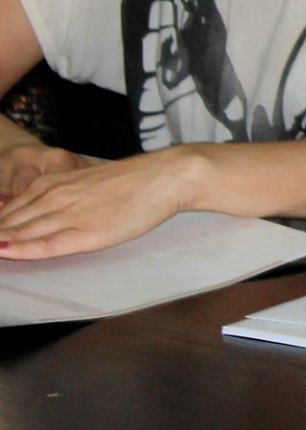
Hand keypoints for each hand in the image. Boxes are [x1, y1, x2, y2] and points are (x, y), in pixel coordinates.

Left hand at [0, 149, 187, 258]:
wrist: (166, 176)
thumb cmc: (135, 181)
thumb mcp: (89, 181)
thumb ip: (63, 193)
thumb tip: (43, 210)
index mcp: (54, 182)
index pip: (11, 209)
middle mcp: (55, 196)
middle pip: (9, 222)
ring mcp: (68, 214)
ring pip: (20, 232)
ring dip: (1, 239)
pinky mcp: (86, 233)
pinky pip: (45, 244)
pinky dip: (22, 249)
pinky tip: (5, 252)